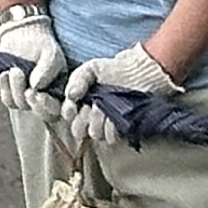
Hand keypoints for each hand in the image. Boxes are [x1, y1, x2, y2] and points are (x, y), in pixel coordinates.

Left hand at [0, 7, 66, 109]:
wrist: (24, 35)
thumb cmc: (43, 45)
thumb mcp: (51, 54)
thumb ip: (47, 70)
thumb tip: (35, 86)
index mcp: (61, 95)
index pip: (58, 109)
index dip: (47, 106)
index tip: (37, 94)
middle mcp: (46, 100)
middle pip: (40, 113)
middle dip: (32, 102)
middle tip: (27, 90)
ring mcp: (28, 98)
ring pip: (20, 104)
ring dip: (16, 89)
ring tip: (15, 70)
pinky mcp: (12, 93)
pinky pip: (7, 99)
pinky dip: (5, 88)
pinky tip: (4, 73)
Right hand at [61, 43, 181, 146]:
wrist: (139, 74)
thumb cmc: (115, 70)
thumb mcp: (91, 69)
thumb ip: (77, 80)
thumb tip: (70, 97)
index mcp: (82, 102)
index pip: (68, 115)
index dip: (68, 112)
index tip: (72, 106)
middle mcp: (93, 116)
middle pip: (78, 130)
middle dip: (81, 120)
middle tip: (89, 107)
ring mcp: (107, 124)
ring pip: (94, 134)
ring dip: (96, 122)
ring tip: (101, 109)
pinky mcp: (122, 129)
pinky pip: (111, 138)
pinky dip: (109, 129)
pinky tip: (112, 118)